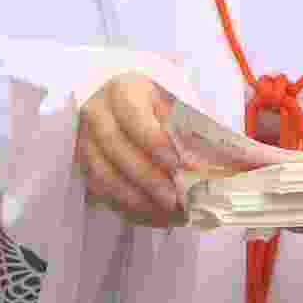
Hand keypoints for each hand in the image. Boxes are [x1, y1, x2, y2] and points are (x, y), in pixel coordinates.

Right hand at [76, 73, 199, 227]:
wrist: (127, 107)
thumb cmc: (157, 105)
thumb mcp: (173, 106)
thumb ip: (189, 131)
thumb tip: (218, 163)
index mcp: (123, 90)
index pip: (133, 115)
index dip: (153, 141)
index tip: (176, 164)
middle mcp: (98, 111)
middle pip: (115, 146)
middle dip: (146, 176)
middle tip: (173, 198)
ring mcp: (86, 138)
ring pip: (103, 171)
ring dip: (135, 195)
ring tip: (164, 210)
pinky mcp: (84, 162)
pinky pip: (100, 188)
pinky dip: (125, 203)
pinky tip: (150, 212)